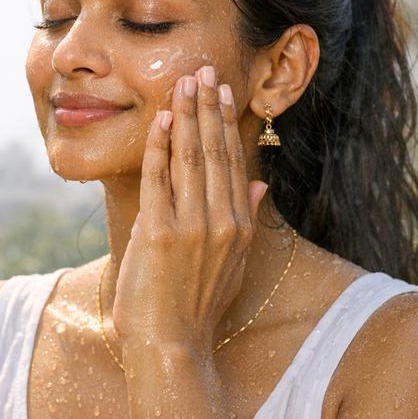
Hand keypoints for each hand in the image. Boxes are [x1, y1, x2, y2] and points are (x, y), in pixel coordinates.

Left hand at [113, 64, 269, 355]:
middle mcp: (222, 222)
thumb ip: (245, 220)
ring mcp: (193, 226)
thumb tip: (258, 183)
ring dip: (187, 115)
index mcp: (239, 227)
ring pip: (191, 157)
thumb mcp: (231, 266)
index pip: (233, 162)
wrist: (171, 348)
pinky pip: (159, 177)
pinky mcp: (162, 233)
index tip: (222, 91)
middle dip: (208, 106)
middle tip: (204, 69)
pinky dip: (160, 145)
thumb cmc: (195, 309)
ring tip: (184, 82)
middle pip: (215, 152)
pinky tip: (161, 119)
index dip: (226, 123)